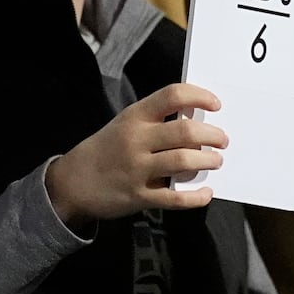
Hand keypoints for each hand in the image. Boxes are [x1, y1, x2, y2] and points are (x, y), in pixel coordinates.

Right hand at [44, 84, 225, 230]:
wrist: (71, 183)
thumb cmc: (105, 150)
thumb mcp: (124, 125)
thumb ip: (155, 120)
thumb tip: (197, 117)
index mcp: (134, 117)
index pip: (172, 96)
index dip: (199, 96)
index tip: (216, 104)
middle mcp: (136, 140)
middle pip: (185, 131)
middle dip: (212, 135)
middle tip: (222, 140)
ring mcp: (137, 169)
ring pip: (184, 160)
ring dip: (208, 160)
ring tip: (216, 161)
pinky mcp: (138, 196)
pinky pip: (175, 197)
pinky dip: (196, 197)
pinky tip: (205, 193)